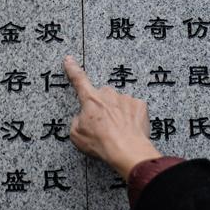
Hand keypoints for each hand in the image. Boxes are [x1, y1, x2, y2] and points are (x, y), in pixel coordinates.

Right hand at [63, 55, 161, 178]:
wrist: (127, 150)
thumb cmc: (101, 143)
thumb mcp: (77, 135)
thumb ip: (77, 121)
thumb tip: (83, 118)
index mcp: (91, 100)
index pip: (79, 80)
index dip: (72, 69)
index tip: (69, 59)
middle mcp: (108, 94)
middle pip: (103, 97)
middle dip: (103, 107)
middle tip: (105, 126)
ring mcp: (125, 98)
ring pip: (119, 103)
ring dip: (118, 113)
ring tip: (119, 131)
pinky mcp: (140, 105)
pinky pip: (133, 108)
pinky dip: (131, 117)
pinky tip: (130, 128)